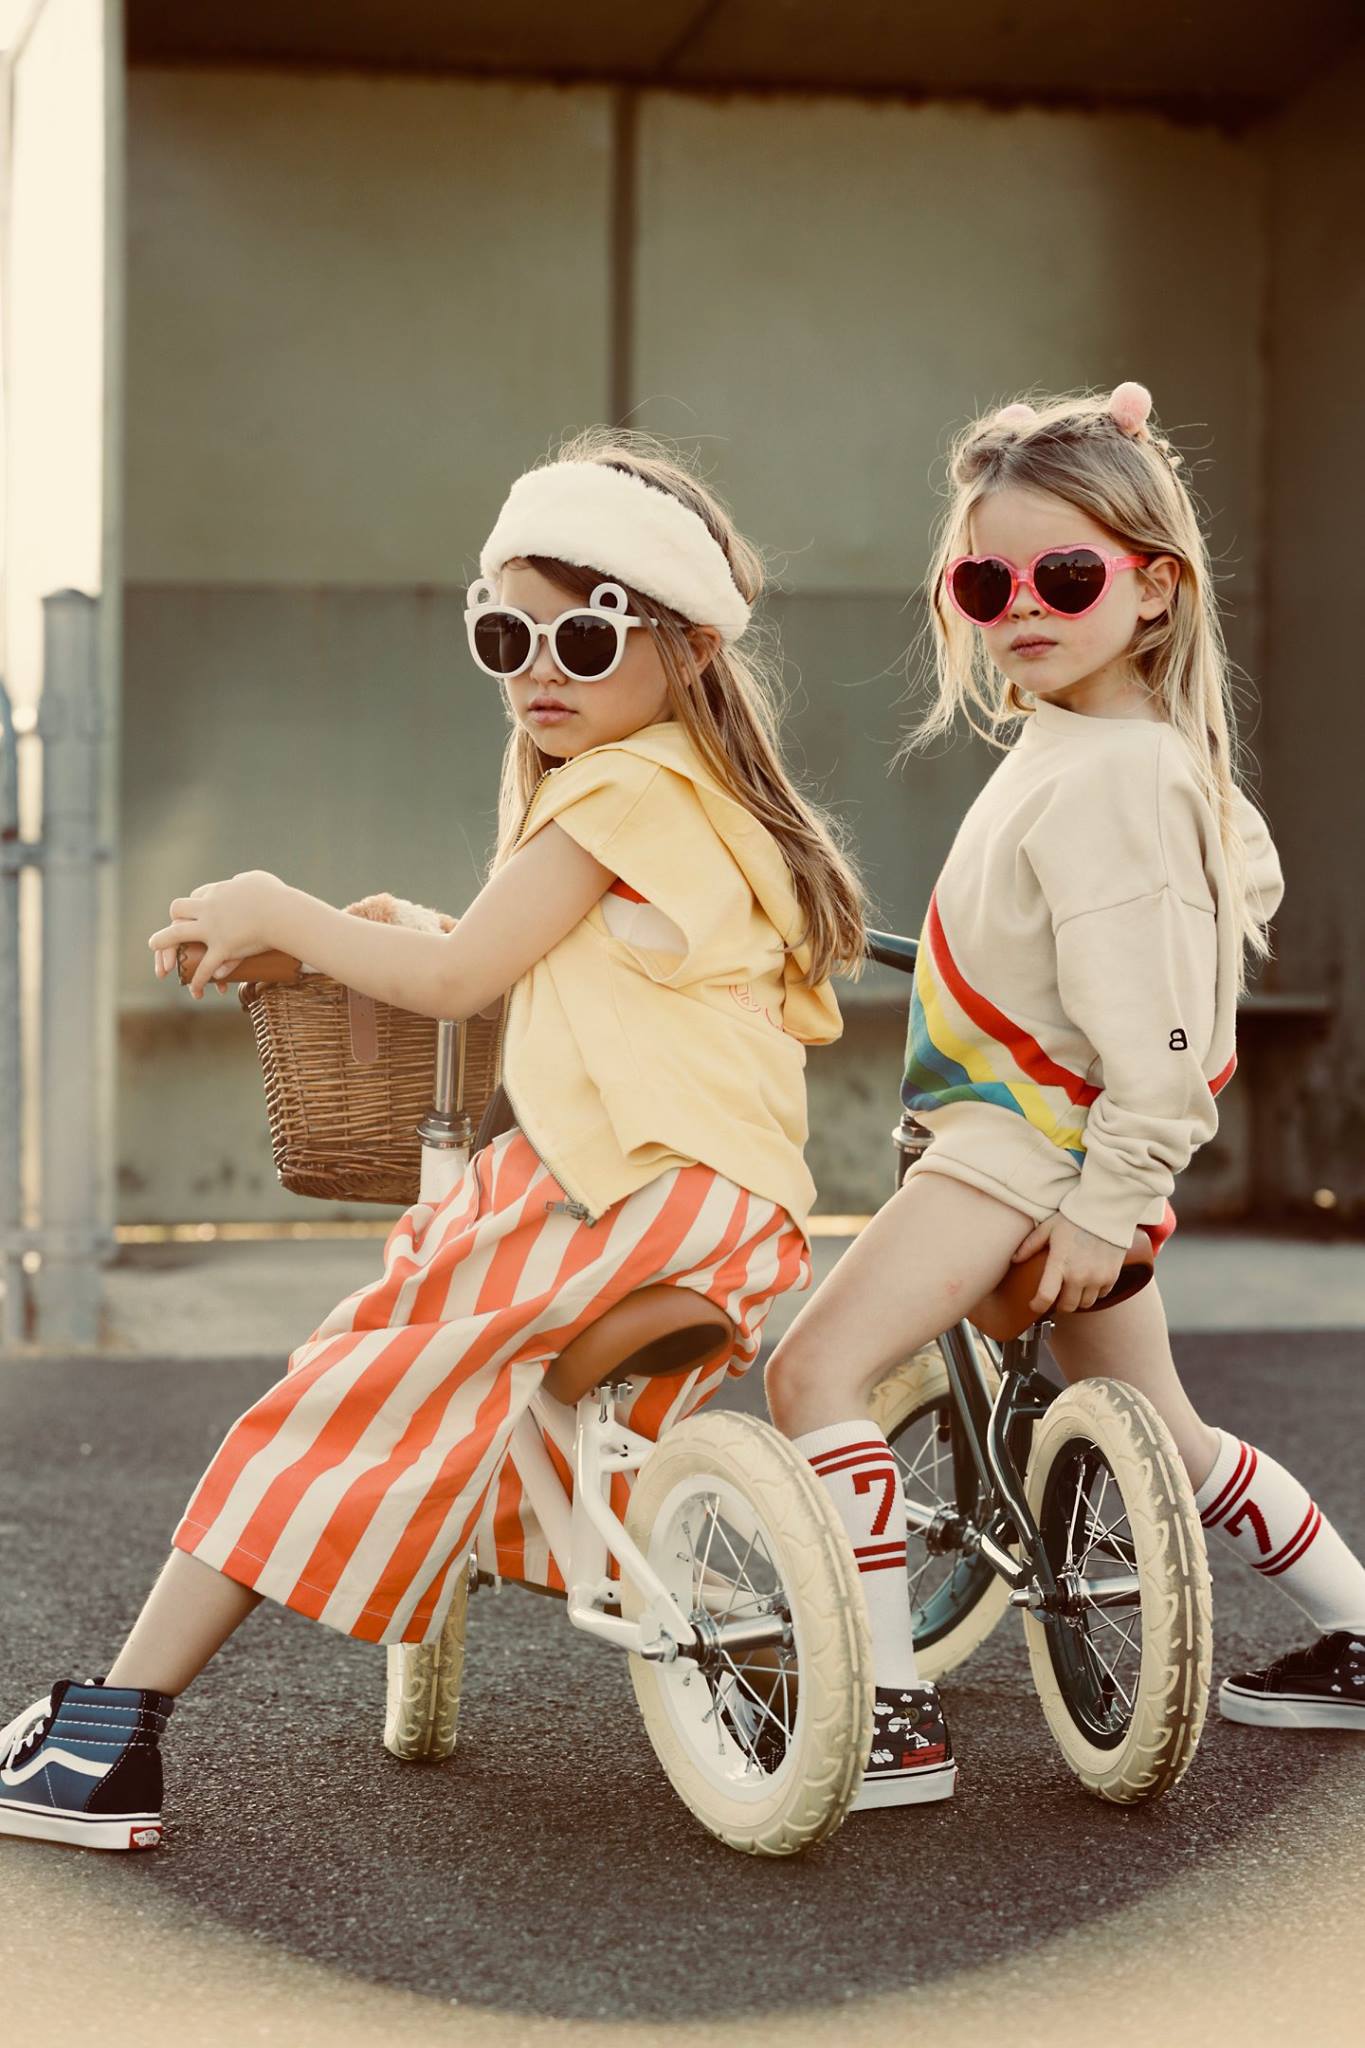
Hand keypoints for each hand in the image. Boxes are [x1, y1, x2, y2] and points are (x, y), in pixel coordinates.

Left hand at [148, 870, 285, 998]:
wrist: (283, 913)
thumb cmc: (276, 897)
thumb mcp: (256, 879)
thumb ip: (245, 880)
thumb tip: (240, 881)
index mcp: (218, 892)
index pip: (195, 896)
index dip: (191, 908)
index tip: (192, 916)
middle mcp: (208, 907)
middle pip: (178, 911)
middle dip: (171, 924)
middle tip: (165, 939)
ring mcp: (213, 928)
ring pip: (177, 936)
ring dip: (165, 949)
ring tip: (162, 965)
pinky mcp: (223, 947)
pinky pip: (205, 967)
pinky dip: (199, 980)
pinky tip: (196, 990)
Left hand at [1012, 1212, 1124, 1316]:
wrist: (1107, 1210)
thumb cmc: (1075, 1217)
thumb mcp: (1048, 1228)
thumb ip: (1030, 1245)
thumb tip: (1014, 1259)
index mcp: (1059, 1264)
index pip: (1046, 1297)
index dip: (1038, 1305)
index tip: (1035, 1305)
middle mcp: (1079, 1275)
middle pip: (1068, 1306)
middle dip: (1060, 1304)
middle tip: (1057, 1295)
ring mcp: (1097, 1278)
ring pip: (1085, 1304)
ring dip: (1078, 1299)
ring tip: (1074, 1287)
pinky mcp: (1112, 1276)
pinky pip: (1102, 1294)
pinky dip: (1095, 1291)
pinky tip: (1090, 1280)